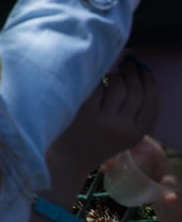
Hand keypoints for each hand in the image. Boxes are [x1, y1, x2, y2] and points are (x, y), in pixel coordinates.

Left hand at [48, 56, 158, 176]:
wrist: (69, 158)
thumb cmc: (96, 142)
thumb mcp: (123, 136)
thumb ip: (132, 114)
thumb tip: (134, 80)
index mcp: (136, 134)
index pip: (151, 103)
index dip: (150, 83)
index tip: (145, 70)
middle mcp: (122, 127)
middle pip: (135, 91)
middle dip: (133, 73)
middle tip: (128, 63)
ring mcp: (103, 119)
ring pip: (117, 86)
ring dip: (115, 75)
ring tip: (111, 73)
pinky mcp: (85, 112)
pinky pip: (97, 87)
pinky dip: (97, 81)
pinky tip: (94, 80)